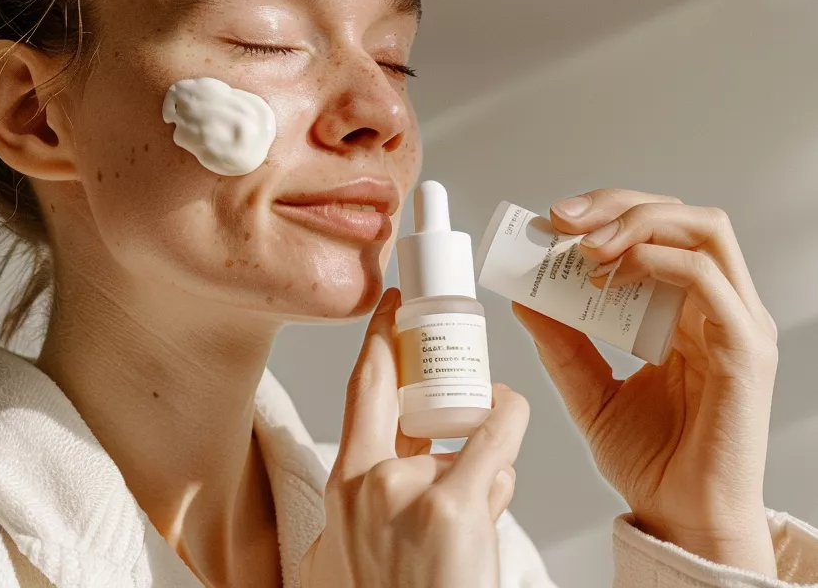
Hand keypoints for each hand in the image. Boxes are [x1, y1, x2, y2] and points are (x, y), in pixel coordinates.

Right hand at [301, 287, 529, 587]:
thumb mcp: (345, 549)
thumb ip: (366, 497)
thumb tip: (393, 466)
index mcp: (343, 483)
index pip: (362, 388)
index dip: (380, 340)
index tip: (395, 305)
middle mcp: (370, 479)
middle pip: (415, 393)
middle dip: (442, 371)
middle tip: (460, 352)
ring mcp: (411, 491)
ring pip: (466, 431)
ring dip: (484, 454)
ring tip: (481, 502)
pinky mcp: (454, 510)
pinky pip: (496, 439)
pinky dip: (509, 420)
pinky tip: (511, 416)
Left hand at [513, 189, 777, 574]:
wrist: (680, 520)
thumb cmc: (651, 460)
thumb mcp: (588, 389)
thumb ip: (560, 342)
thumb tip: (522, 294)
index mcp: (686, 311)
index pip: (659, 231)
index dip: (607, 212)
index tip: (550, 222)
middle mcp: (718, 307)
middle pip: (682, 217)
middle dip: (616, 204)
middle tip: (560, 220)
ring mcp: (737, 324)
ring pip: (703, 230)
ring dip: (635, 223)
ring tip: (584, 247)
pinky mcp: (744, 349)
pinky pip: (705, 278)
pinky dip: (653, 262)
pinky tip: (610, 276)